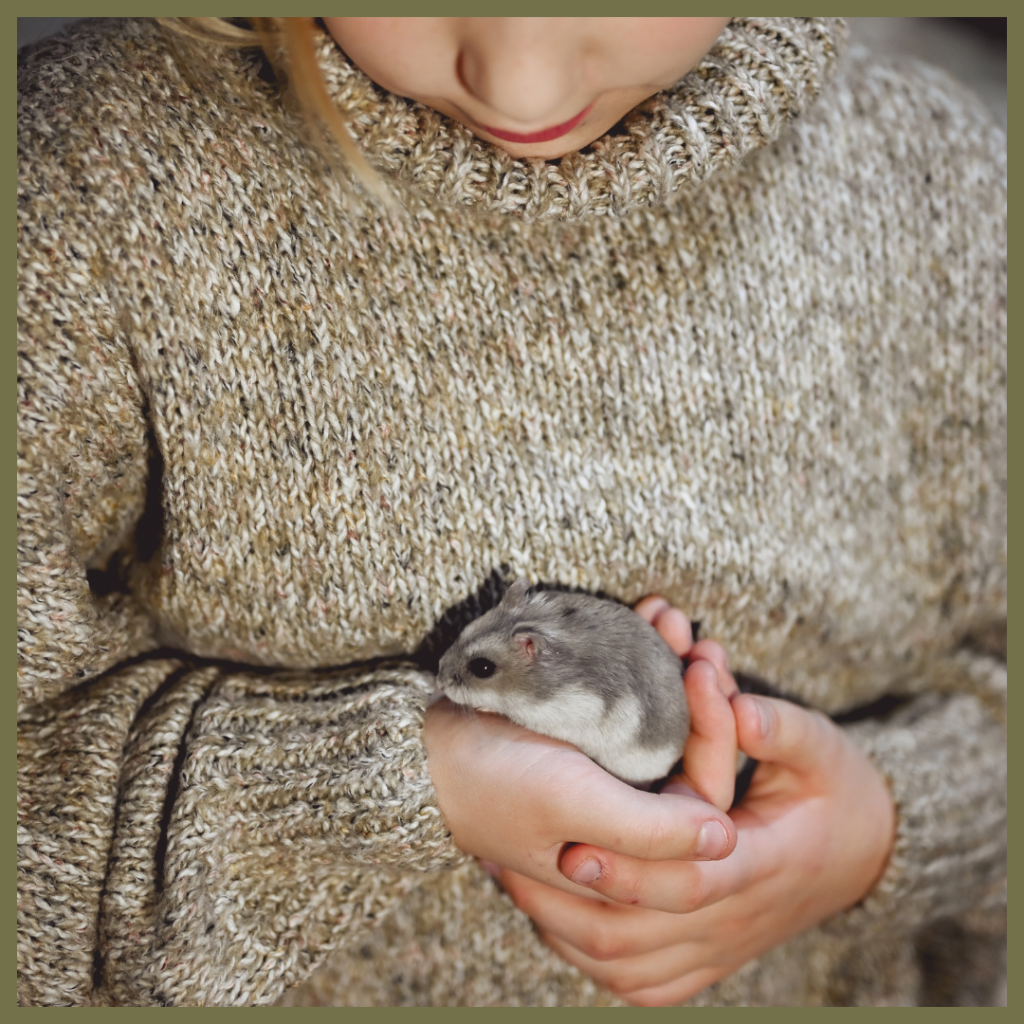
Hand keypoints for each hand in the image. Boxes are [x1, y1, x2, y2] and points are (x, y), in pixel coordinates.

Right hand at [421, 598, 738, 902]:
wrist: (421, 747)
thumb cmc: (493, 784)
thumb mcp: (572, 805)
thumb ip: (649, 832)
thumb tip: (729, 839)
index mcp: (629, 852)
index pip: (704, 805)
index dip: (718, 740)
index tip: (705, 675)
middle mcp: (627, 818)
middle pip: (692, 757)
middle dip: (702, 692)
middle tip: (699, 638)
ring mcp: (610, 778)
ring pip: (668, 723)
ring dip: (673, 668)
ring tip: (667, 616)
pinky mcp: (591, 743)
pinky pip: (634, 702)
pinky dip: (642, 662)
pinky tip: (643, 620)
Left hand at [495, 687, 896, 1004]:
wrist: (865, 855)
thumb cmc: (836, 791)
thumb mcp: (822, 747)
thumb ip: (780, 726)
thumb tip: (735, 704)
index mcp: (763, 863)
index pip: (687, 881)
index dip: (628, 867)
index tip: (570, 843)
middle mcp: (736, 919)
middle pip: (639, 934)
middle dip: (566, 902)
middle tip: (504, 859)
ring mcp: (718, 950)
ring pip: (626, 967)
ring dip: (561, 930)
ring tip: (507, 879)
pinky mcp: (704, 962)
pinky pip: (638, 983)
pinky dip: (586, 959)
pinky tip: (547, 919)